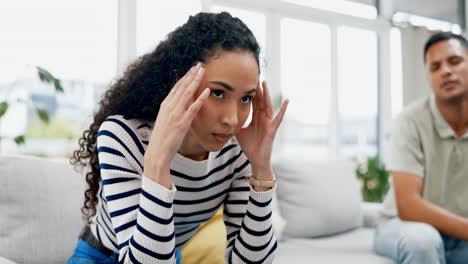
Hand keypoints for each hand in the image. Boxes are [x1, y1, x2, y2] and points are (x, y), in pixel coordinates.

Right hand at [143, 63, 209, 186]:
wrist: (157, 151)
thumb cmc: (162, 138)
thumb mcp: (165, 121)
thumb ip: (172, 112)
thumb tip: (180, 106)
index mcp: (165, 105)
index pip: (176, 87)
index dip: (185, 77)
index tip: (192, 69)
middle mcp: (169, 106)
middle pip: (182, 86)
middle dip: (191, 74)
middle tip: (200, 64)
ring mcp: (176, 114)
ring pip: (187, 93)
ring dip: (196, 80)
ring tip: (203, 71)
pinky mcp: (182, 122)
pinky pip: (193, 108)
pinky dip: (200, 98)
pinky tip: (207, 91)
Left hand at [236, 81, 287, 179]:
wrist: (256, 160)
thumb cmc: (249, 146)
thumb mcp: (238, 132)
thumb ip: (234, 123)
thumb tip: (223, 118)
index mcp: (256, 118)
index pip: (253, 102)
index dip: (250, 92)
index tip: (247, 80)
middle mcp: (263, 118)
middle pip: (260, 100)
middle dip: (258, 89)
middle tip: (255, 75)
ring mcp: (268, 123)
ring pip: (267, 105)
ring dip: (266, 94)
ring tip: (265, 82)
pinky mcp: (272, 129)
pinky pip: (279, 118)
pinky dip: (283, 109)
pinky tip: (287, 101)